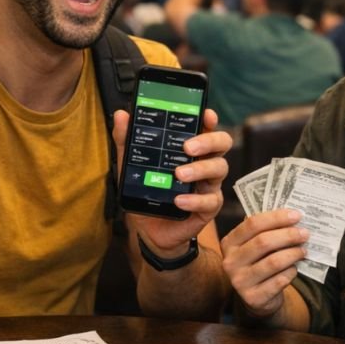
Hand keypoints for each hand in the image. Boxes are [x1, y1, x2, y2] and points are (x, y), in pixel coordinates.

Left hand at [116, 108, 230, 255]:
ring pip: (220, 169)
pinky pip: (210, 201)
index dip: (209, 119)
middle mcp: (205, 162)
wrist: (148, 229)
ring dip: (200, 169)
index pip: (207, 127)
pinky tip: (179, 200)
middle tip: (187, 147)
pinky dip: (194, 200)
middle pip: (222, 143)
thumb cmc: (148, 190)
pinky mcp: (208, 207)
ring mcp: (209, 184)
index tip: (205, 114)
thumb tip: (122, 115)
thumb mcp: (132, 164)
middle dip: (208, 141)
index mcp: (192, 147)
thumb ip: (127, 140)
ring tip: (179, 174)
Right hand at [221, 209, 307, 318]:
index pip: (252, 224)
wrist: (257, 297)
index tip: (296, 215)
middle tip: (305, 233)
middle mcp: (230, 262)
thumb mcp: (255, 245)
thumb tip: (292, 215)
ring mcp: (240, 282)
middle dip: (288, 235)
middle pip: (263, 242)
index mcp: (230, 243)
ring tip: (303, 250)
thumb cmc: (260, 262)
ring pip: (273, 262)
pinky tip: (294, 268)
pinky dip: (291, 272)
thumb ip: (267, 230)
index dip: (276, 218)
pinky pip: (279, 281)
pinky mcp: (253, 298)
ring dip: (293, 254)